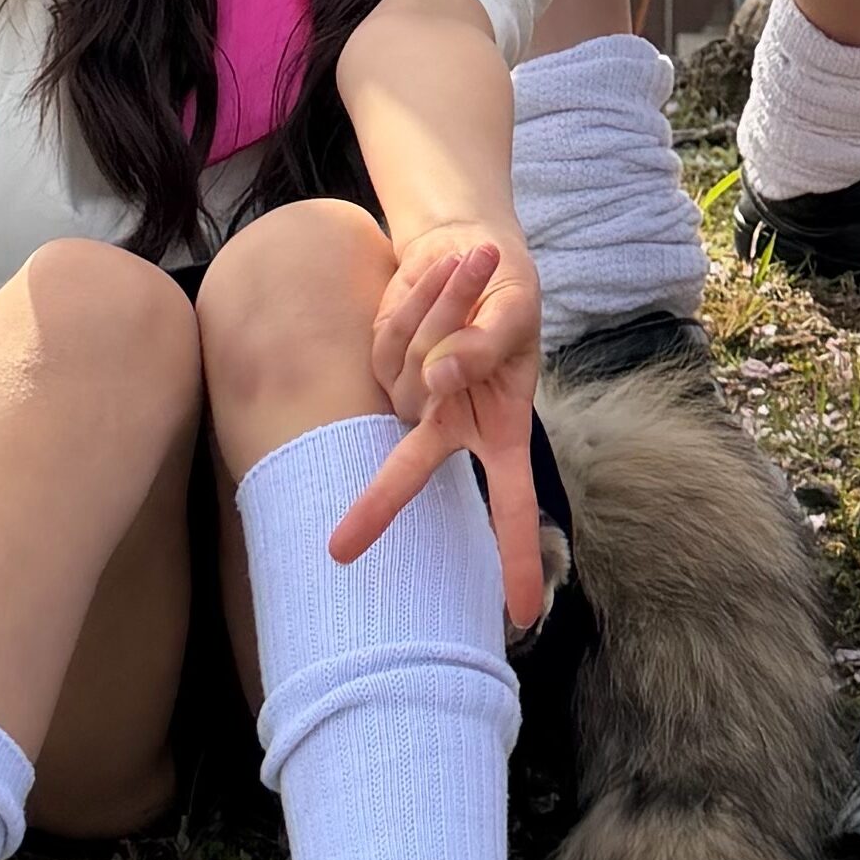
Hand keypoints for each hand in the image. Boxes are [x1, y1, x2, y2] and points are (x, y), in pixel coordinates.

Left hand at [331, 218, 547, 618]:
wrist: (464, 245)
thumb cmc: (507, 289)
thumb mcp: (517, 310)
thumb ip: (486, 345)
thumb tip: (438, 378)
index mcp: (502, 427)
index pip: (512, 504)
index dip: (516, 557)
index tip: (520, 615)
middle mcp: (452, 420)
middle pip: (411, 472)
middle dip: (377, 506)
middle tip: (339, 552)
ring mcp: (412, 393)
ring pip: (410, 371)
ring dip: (441, 314)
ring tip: (464, 278)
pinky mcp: (381, 363)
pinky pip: (388, 341)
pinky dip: (414, 303)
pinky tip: (433, 284)